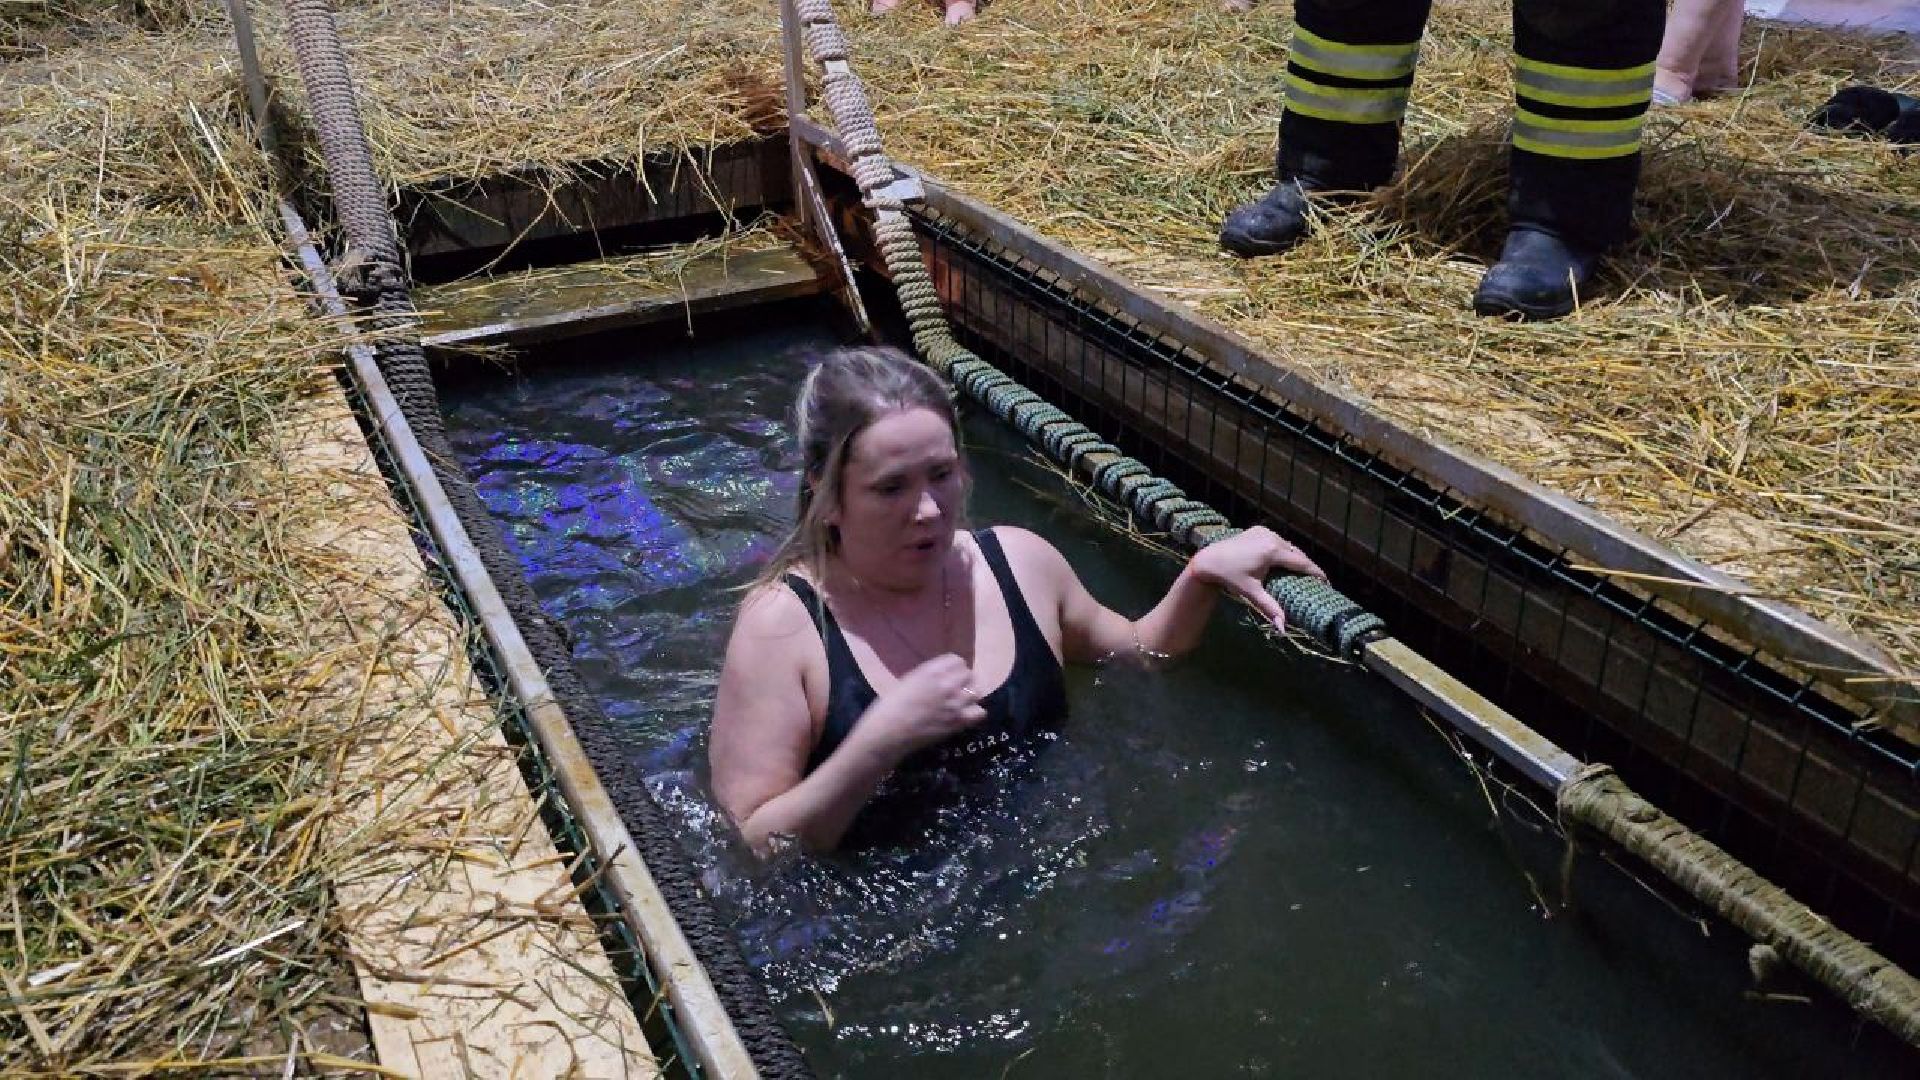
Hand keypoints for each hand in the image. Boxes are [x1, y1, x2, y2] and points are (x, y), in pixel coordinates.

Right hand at [864, 653, 986, 756]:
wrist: (888, 732)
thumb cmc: (889, 706)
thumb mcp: (908, 681)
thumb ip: (927, 676)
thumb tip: (940, 678)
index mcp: (931, 671)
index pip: (957, 660)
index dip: (954, 668)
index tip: (949, 675)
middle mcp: (947, 684)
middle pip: (969, 674)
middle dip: (963, 680)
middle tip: (955, 689)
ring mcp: (955, 703)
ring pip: (977, 692)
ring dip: (970, 695)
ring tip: (961, 701)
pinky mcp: (958, 721)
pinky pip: (980, 712)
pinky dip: (974, 712)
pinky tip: (965, 715)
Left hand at [1188, 527, 1325, 630]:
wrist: (1210, 560)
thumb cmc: (1230, 577)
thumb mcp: (1251, 592)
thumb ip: (1270, 608)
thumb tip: (1283, 628)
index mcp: (1273, 551)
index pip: (1301, 562)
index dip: (1316, 572)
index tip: (1326, 582)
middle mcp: (1272, 537)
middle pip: (1296, 553)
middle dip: (1306, 566)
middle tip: (1316, 580)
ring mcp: (1265, 531)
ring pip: (1288, 545)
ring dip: (1295, 557)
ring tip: (1303, 571)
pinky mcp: (1258, 529)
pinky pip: (1278, 540)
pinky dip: (1284, 549)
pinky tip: (1286, 560)